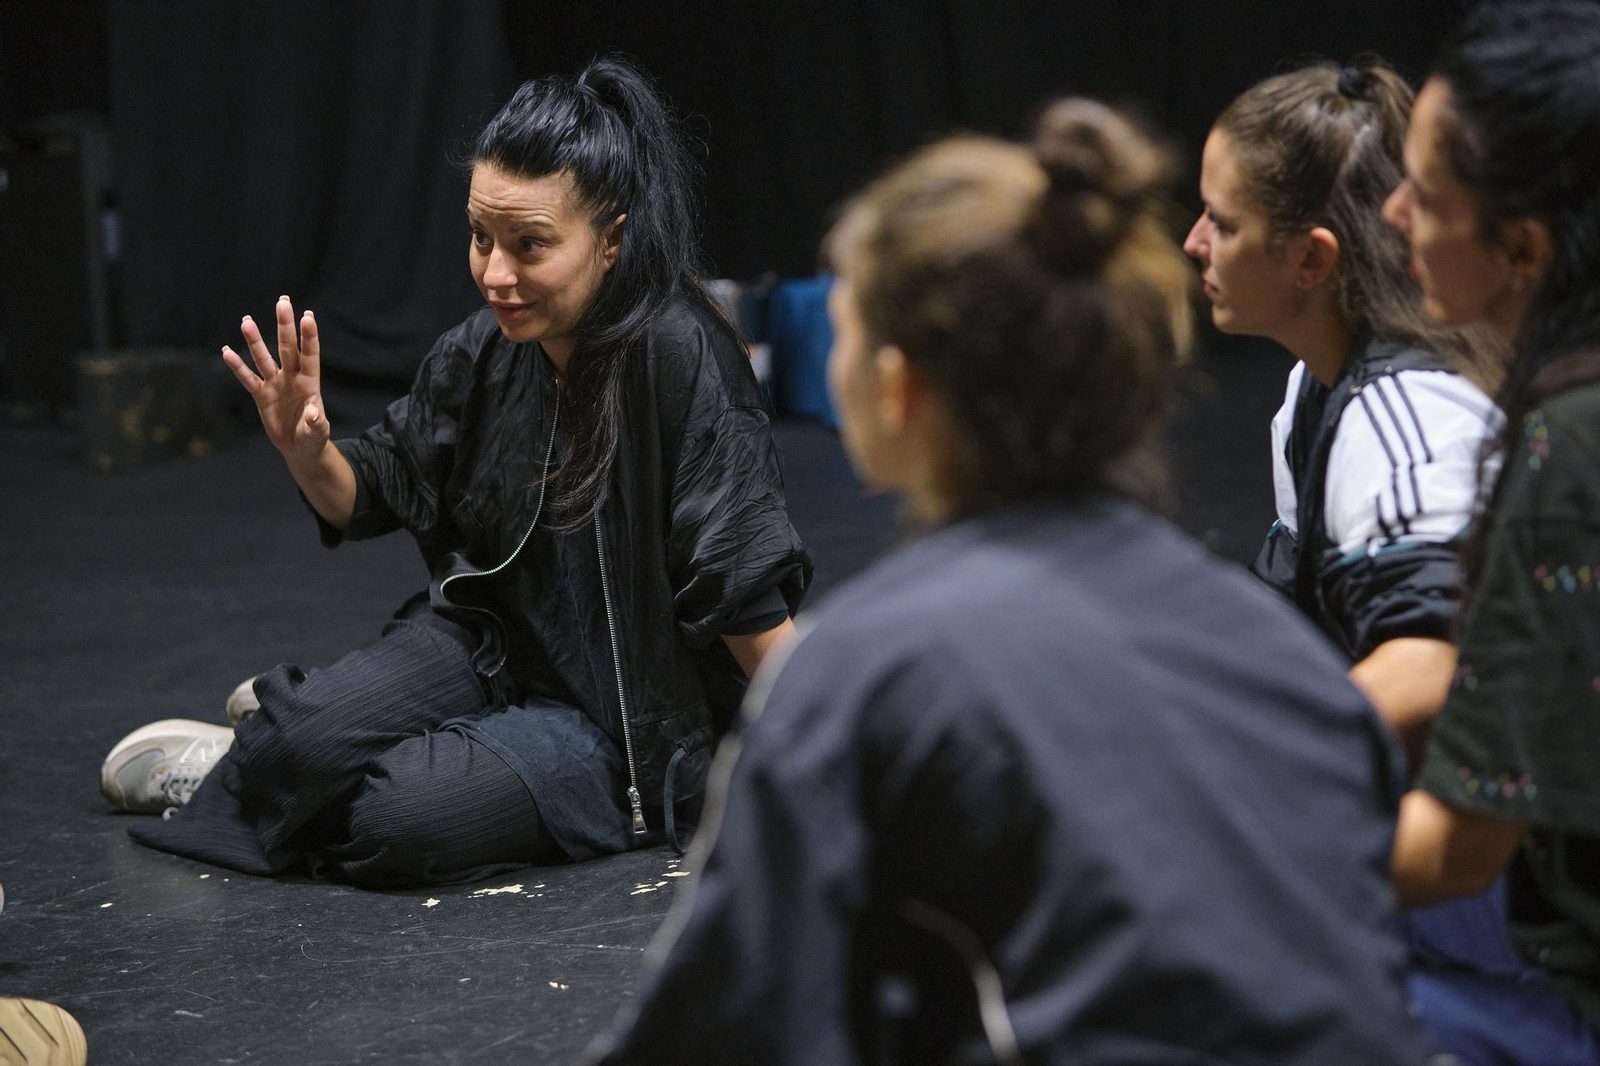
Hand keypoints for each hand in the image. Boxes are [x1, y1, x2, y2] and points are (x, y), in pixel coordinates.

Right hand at [222, 296, 328, 460]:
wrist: (299, 448)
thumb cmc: (313, 437)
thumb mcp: (318, 432)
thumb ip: (316, 422)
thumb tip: (313, 413)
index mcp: (310, 382)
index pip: (310, 354)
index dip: (309, 336)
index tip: (307, 315)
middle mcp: (292, 377)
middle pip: (287, 347)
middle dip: (284, 326)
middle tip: (282, 302)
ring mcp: (275, 384)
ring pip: (263, 358)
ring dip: (255, 341)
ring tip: (246, 321)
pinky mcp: (261, 395)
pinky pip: (248, 379)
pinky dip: (237, 366)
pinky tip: (227, 351)